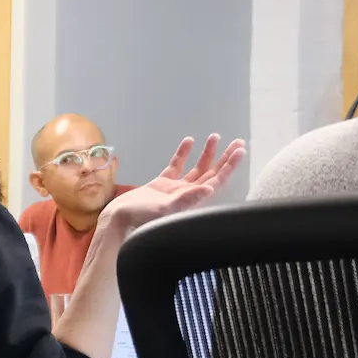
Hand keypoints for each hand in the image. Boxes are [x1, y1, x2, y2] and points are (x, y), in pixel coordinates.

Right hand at [94, 136, 245, 247]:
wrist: (118, 220)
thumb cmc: (140, 219)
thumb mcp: (165, 210)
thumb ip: (186, 200)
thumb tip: (208, 189)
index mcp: (191, 200)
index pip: (216, 180)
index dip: (229, 166)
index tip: (239, 151)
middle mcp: (187, 194)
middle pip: (211, 173)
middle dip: (225, 158)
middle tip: (238, 142)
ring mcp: (174, 188)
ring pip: (196, 168)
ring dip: (207, 153)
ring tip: (216, 137)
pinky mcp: (161, 185)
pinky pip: (176, 166)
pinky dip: (183, 154)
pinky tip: (189, 141)